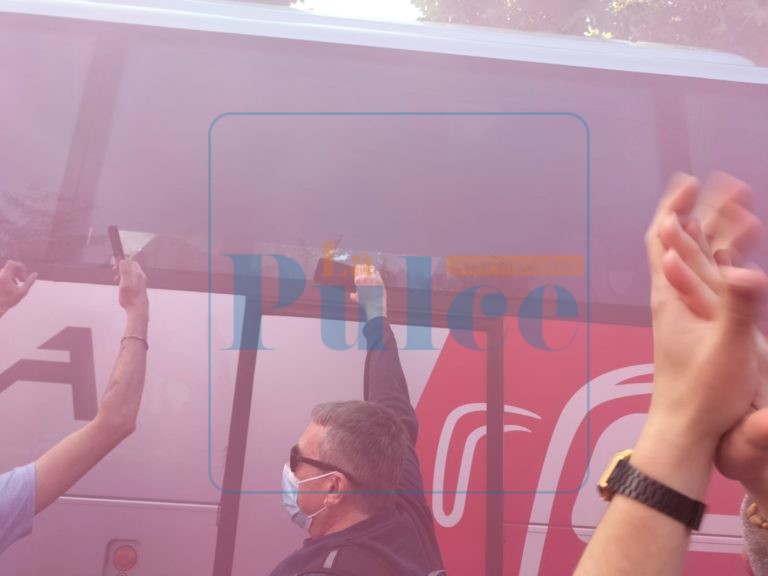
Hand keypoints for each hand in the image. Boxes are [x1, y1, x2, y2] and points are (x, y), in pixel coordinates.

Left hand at [0, 260, 36, 315]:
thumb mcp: (22, 292)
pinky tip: (14, 285)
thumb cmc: (9, 300)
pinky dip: (10, 277)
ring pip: (8, 271)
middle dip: (19, 272)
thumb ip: (29, 282)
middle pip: (11, 267)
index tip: (25, 273)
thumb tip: (35, 274)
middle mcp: (0, 275)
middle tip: (23, 280)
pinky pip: (4, 274)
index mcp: (5, 276)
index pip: (12, 263)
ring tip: (19, 283)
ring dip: (15, 275)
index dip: (19, 266)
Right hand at [115, 259, 147, 312]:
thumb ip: (124, 271)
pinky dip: (126, 279)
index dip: (122, 261)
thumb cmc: (131, 298)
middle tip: (115, 271)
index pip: (130, 261)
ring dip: (123, 274)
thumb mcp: (124, 283)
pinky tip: (122, 285)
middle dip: (122, 267)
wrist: (138, 309)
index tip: (115, 264)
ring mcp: (141, 282)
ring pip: (131, 273)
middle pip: (131, 266)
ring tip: (116, 279)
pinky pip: (132, 279)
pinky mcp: (140, 287)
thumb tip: (123, 260)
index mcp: (138, 274)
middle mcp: (141, 277)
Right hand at [350, 264, 386, 319]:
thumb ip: (353, 295)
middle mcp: (365, 278)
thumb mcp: (357, 299)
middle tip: (364, 266)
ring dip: (370, 269)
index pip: (357, 269)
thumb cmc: (365, 303)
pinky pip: (377, 273)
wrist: (375, 305)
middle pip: (364, 267)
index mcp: (358, 281)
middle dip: (364, 267)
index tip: (358, 267)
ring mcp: (373, 279)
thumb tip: (351, 294)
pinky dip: (376, 273)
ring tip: (370, 268)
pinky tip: (376, 272)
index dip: (358, 267)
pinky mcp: (380, 280)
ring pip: (371, 269)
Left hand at [646, 173, 766, 450]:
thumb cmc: (701, 392)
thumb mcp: (728, 349)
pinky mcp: (703, 327)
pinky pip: (712, 284)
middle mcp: (674, 299)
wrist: (686, 428)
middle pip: (683, 242)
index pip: (664, 240)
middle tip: (728, 186)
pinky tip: (735, 258)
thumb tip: (748, 271)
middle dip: (704, 211)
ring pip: (699, 261)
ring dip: (716, 233)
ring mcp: (688, 312)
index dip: (674, 207)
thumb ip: (740, 309)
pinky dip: (724, 262)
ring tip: (739, 211)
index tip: (690, 182)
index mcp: (671, 297)